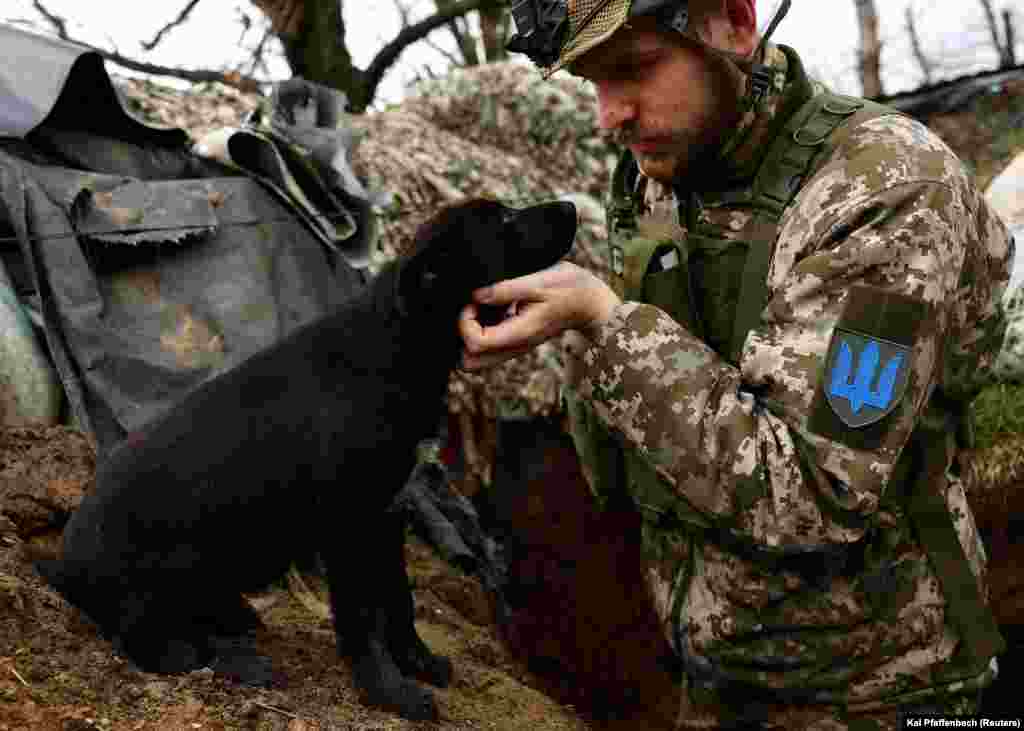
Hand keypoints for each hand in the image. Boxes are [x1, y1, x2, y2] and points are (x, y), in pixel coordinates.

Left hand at [459, 261, 620, 370]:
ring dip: (472, 334)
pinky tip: (494, 307)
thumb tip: (477, 295)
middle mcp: (515, 346)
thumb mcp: (539, 282)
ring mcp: (515, 346)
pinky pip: (489, 345)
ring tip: (484, 307)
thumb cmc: (569, 288)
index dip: (465, 322)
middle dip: (462, 335)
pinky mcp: (516, 339)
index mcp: (519, 334)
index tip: (474, 302)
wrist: (589, 301)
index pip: (476, 343)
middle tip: (473, 309)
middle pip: (471, 362)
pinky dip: (483, 329)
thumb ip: (506, 289)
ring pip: (478, 357)